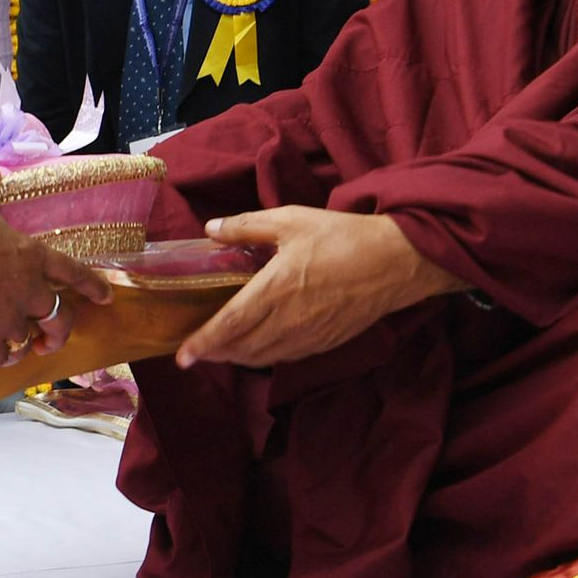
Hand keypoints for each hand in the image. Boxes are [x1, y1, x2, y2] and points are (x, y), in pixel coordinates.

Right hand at [0, 161, 110, 368]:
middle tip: (52, 339)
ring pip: (27, 341)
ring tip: (17, 349)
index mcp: (32, 257)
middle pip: (59, 319)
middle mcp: (29, 292)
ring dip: (23, 345)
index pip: (73, 273)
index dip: (92, 286)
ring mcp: (8, 319)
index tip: (107, 299)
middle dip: (59, 332)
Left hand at [173, 206, 459, 368]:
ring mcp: (309, 336)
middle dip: (216, 353)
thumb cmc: (342, 236)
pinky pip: (287, 357)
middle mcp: (288, 320)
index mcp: (275, 289)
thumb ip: (247, 226)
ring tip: (224, 351)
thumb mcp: (291, 219)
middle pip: (242, 348)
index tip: (182, 356)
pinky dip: (266, 356)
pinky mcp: (326, 343)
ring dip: (239, 357)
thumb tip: (211, 229)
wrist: (395, 261)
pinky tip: (262, 346)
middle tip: (198, 351)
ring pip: (263, 358)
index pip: (229, 325)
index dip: (203, 343)